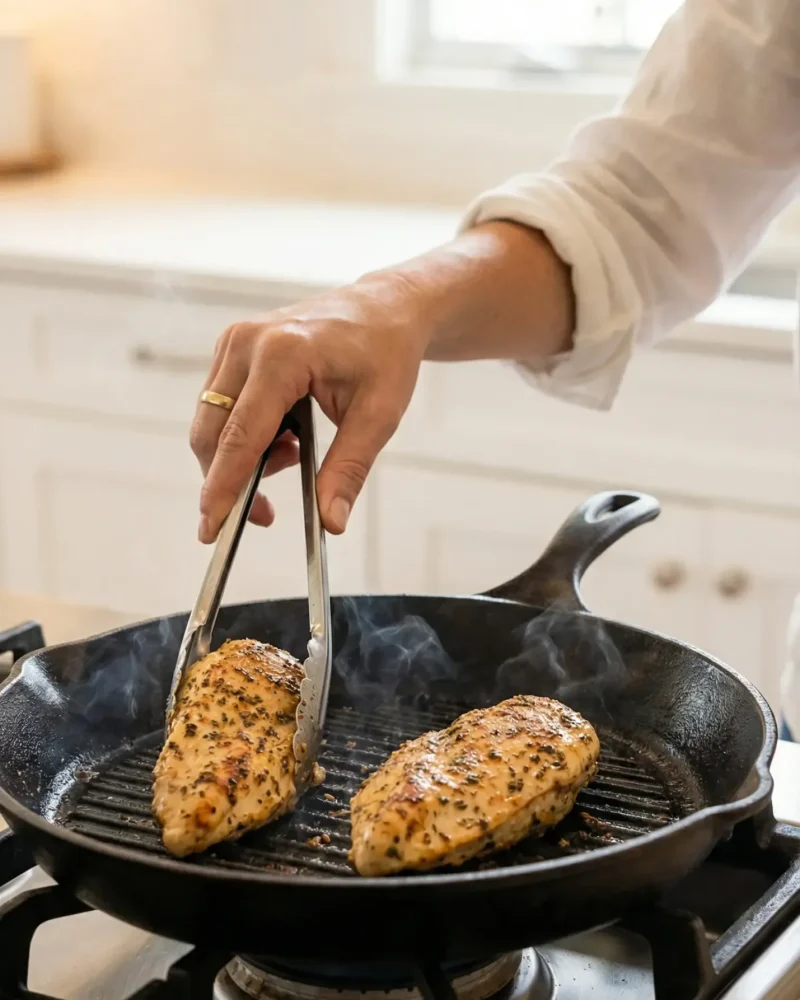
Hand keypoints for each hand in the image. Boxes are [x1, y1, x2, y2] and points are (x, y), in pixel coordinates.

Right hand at [190, 273, 430, 542]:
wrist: (384, 308)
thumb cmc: (386, 352)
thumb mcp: (379, 415)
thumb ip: (349, 469)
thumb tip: (331, 521)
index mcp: (283, 354)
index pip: (240, 435)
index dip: (223, 487)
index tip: (212, 528)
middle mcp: (247, 343)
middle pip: (212, 434)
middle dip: (228, 482)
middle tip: (266, 514)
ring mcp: (234, 342)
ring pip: (212, 423)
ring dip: (242, 457)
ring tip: (296, 455)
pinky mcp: (232, 348)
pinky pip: (221, 407)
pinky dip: (245, 434)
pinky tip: (288, 434)